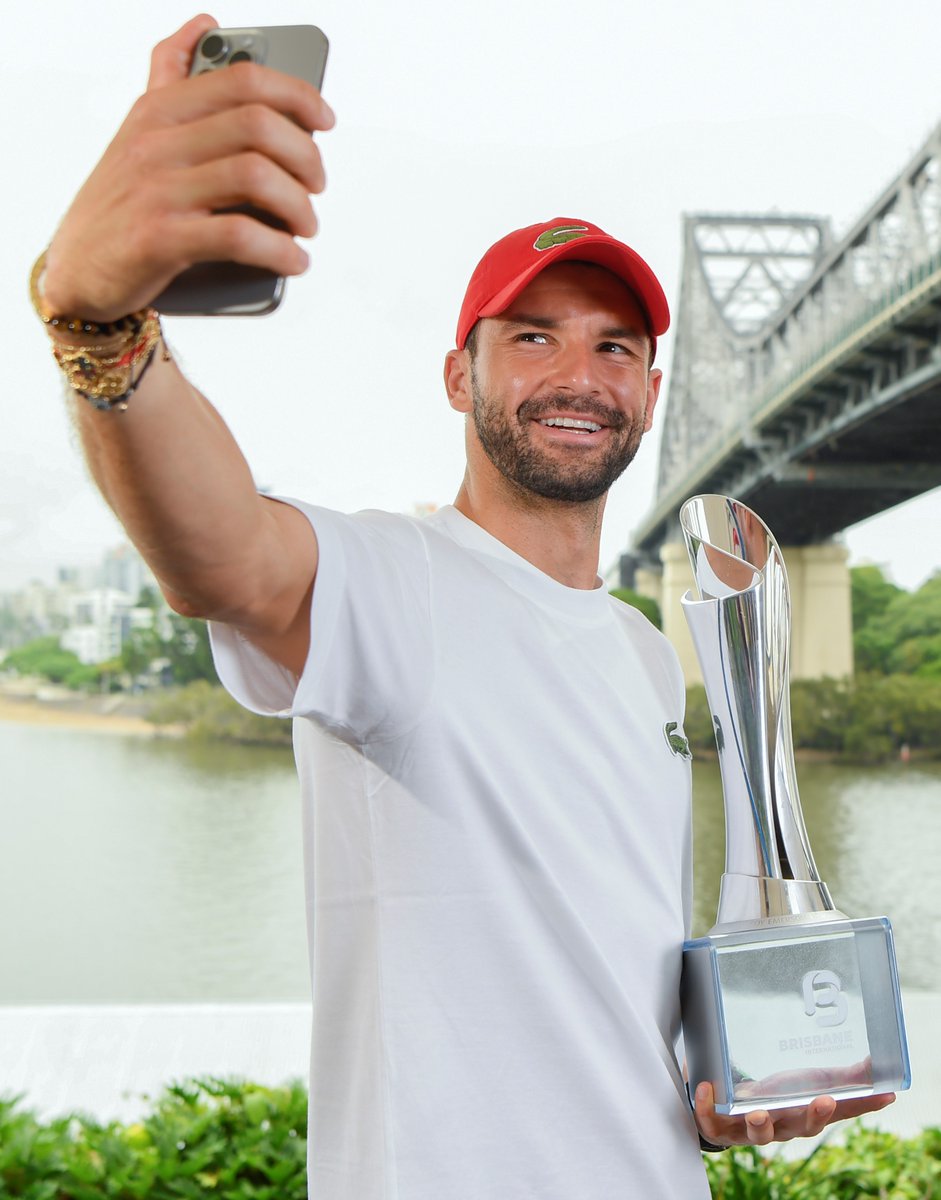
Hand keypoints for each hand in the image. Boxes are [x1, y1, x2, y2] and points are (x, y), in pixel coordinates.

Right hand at [42, 13, 334, 319]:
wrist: (76, 269)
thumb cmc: (120, 203)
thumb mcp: (137, 129)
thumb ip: (169, 76)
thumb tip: (205, 22)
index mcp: (159, 110)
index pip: (243, 81)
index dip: (298, 96)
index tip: (324, 121)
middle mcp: (156, 143)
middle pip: (258, 126)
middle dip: (306, 157)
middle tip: (316, 185)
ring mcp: (157, 190)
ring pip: (254, 176)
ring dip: (298, 206)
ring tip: (306, 226)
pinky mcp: (160, 240)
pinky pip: (238, 236)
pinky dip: (279, 250)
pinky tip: (292, 260)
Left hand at [693, 1078, 895, 1146]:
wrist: (724, 1105)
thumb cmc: (771, 1093)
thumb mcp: (804, 1080)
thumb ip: (840, 1075)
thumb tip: (876, 1063)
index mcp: (803, 1113)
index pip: (839, 1112)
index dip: (861, 1105)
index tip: (885, 1094)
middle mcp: (781, 1125)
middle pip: (802, 1127)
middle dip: (813, 1116)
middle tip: (824, 1101)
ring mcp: (749, 1128)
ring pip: (758, 1134)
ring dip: (759, 1125)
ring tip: (756, 1113)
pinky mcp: (720, 1125)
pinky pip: (712, 1124)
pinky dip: (707, 1108)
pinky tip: (706, 1088)